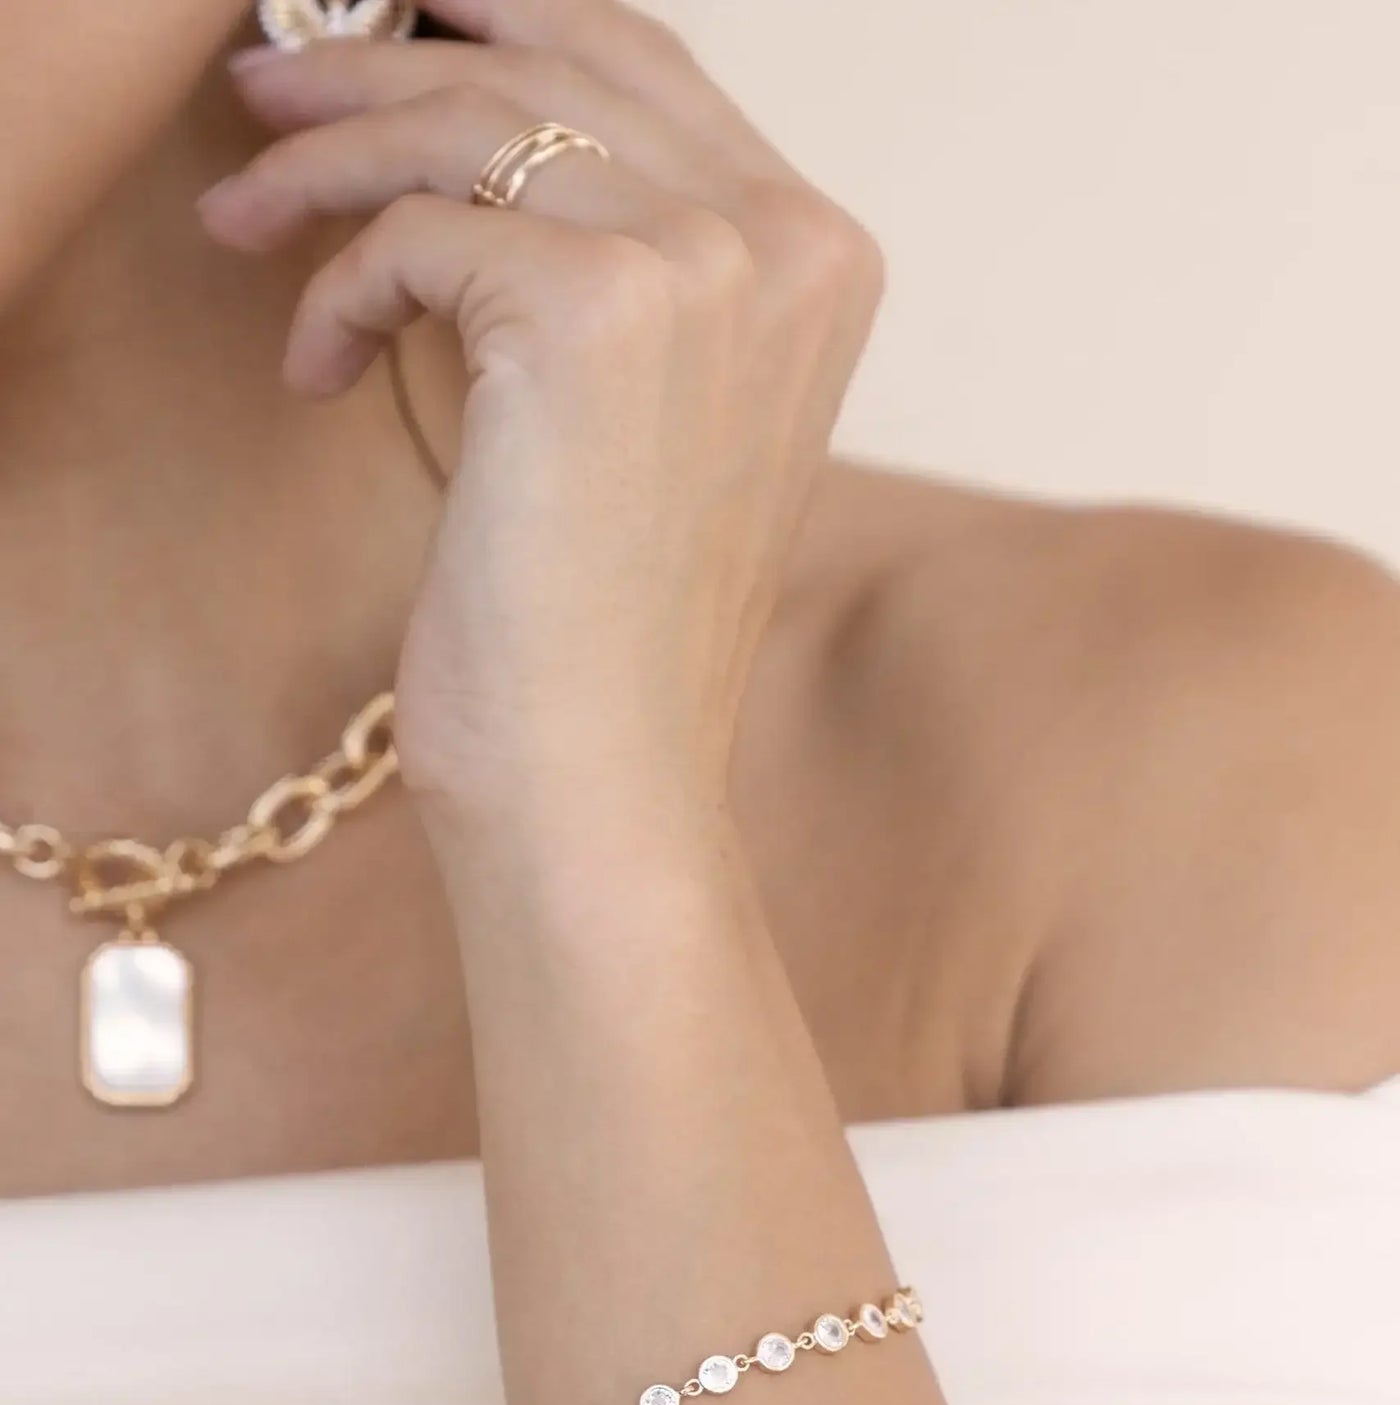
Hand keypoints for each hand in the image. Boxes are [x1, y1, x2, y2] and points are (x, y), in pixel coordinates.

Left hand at [200, 0, 883, 819]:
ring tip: (245, 215)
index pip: (647, 63)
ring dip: (326, 158)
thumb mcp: (651, 413)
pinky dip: (337, 289)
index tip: (396, 24)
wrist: (605, 773)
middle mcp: (783, 241)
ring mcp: (701, 266)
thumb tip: (477, 134)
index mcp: (820, 258)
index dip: (508, 21)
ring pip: (467, 126)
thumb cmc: (608, 628)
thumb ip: (625, 261)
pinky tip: (315, 370)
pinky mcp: (591, 311)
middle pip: (549, 68)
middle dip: (383, 64)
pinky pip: (413, 234)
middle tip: (266, 95)